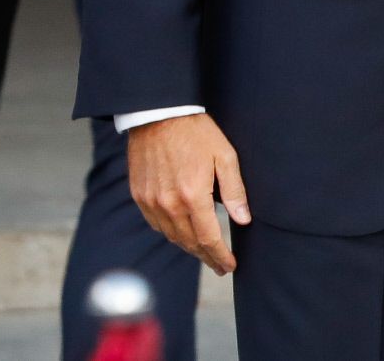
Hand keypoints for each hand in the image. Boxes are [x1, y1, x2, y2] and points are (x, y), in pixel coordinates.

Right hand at [126, 113, 250, 274]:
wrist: (158, 114)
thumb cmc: (196, 132)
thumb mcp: (225, 155)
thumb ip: (234, 190)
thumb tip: (244, 219)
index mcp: (192, 196)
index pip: (208, 238)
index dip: (220, 256)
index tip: (229, 267)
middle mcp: (168, 204)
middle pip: (189, 242)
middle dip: (207, 257)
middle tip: (219, 266)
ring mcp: (151, 202)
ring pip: (172, 236)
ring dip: (189, 247)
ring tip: (204, 252)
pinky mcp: (139, 196)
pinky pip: (156, 224)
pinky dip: (171, 233)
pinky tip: (182, 232)